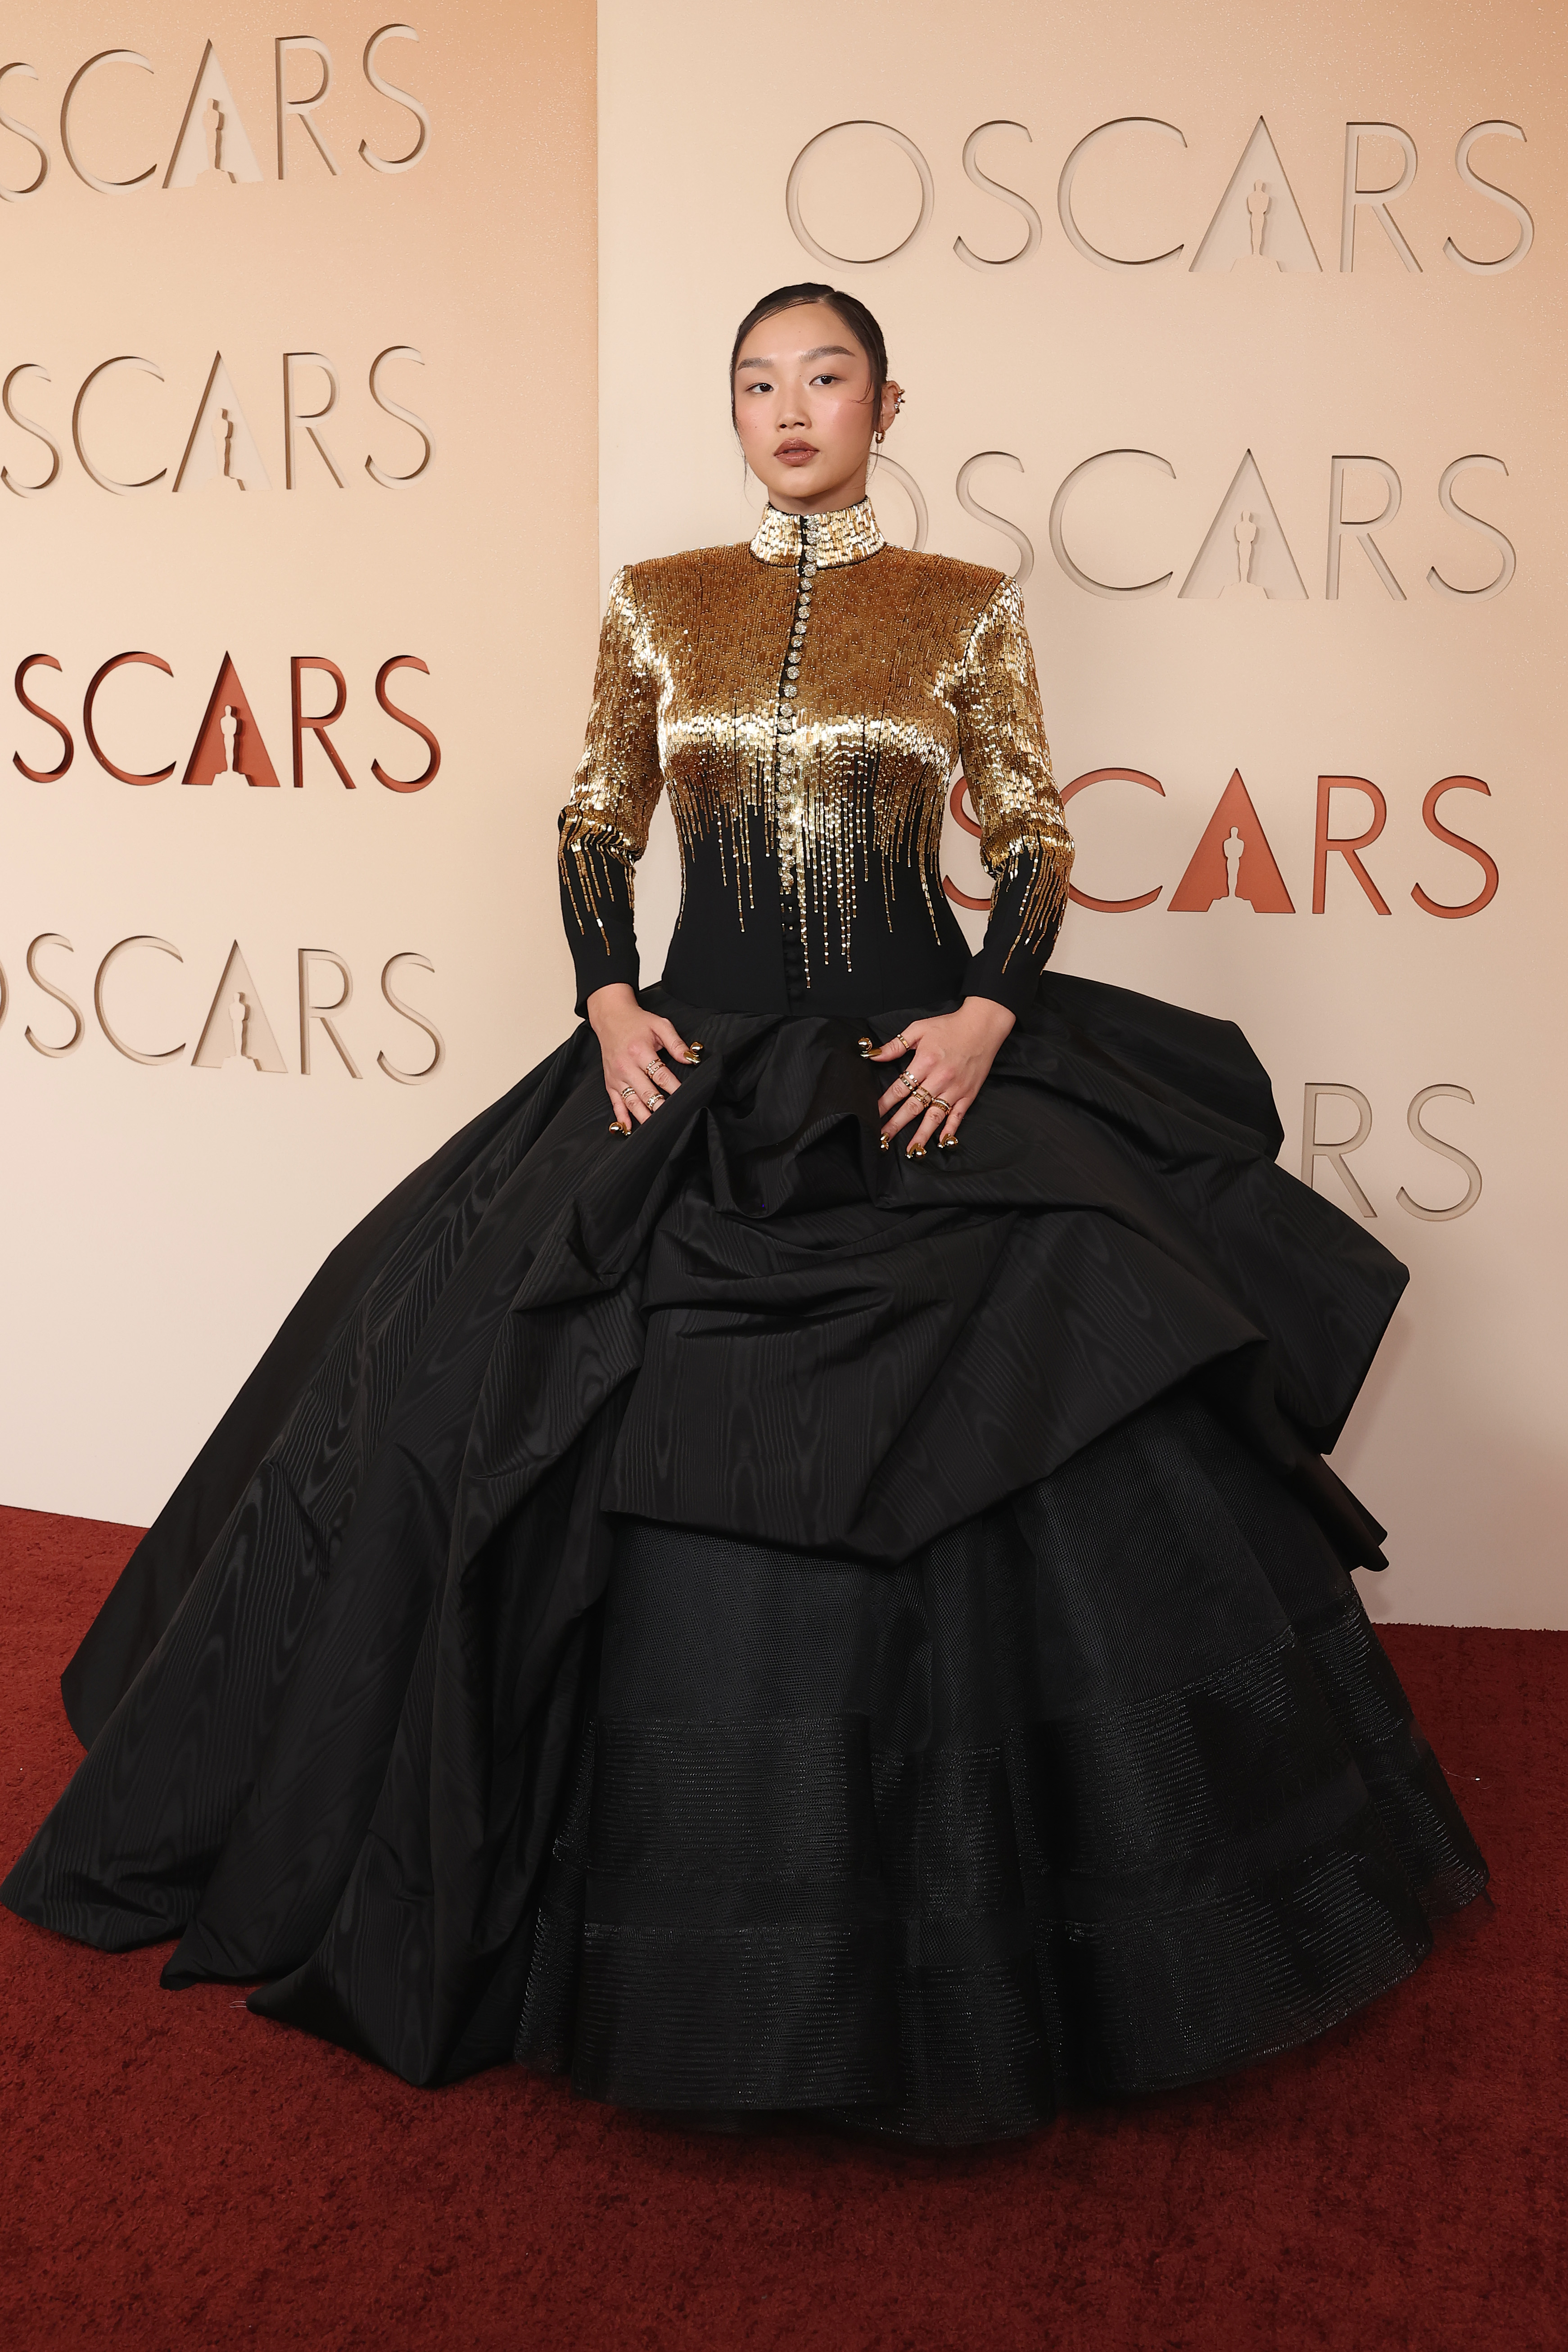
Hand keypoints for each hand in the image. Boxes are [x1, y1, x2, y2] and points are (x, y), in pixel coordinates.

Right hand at [586, 983, 697, 1130]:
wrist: (610, 1018)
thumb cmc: (637, 1022)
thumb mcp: (659, 1025)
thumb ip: (676, 1042)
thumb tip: (690, 1058)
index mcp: (639, 1051)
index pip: (660, 1075)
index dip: (674, 1088)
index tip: (686, 1097)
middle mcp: (626, 1066)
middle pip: (646, 1092)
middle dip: (660, 1107)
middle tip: (673, 1118)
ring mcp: (617, 1076)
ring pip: (631, 1101)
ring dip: (643, 1116)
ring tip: (656, 1128)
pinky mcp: (610, 1082)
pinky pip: (615, 1103)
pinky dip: (621, 1117)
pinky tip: (628, 1128)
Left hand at [869, 997, 1014, 1155]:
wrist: (983, 1026)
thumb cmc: (950, 1026)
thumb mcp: (919, 1029)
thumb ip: (895, 1045)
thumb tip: (873, 1055)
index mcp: (925, 1062)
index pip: (899, 1089)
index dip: (884, 1104)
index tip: (873, 1115)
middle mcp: (940, 1078)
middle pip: (913, 1107)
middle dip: (896, 1125)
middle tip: (883, 1139)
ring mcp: (955, 1089)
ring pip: (934, 1116)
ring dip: (921, 1134)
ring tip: (911, 1150)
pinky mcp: (968, 1094)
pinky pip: (957, 1116)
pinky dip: (950, 1130)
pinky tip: (941, 1142)